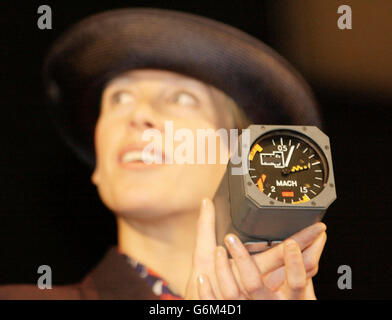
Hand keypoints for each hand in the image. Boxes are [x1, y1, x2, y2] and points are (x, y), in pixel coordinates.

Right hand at [184, 198, 326, 299]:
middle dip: (312, 245)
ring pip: (304, 277)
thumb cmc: (208, 284)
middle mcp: (269, 285)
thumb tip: (206, 202)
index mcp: (256, 273)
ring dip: (311, 257)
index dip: (303, 239)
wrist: (216, 306)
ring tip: (317, 240)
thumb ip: (205, 227)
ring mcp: (274, 294)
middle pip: (303, 266)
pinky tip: (306, 260)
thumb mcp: (202, 256)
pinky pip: (298, 286)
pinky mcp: (275, 297)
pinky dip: (303, 271)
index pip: (285, 252)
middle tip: (320, 229)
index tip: (316, 227)